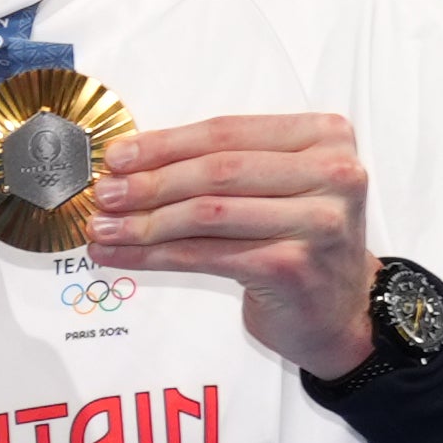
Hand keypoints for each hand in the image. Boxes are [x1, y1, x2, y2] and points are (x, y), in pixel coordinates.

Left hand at [86, 111, 377, 374]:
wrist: (341, 309)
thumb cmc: (300, 241)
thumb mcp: (276, 187)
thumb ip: (225, 165)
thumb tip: (134, 163)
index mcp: (325, 135)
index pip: (228, 132)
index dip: (166, 143)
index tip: (117, 155)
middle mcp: (332, 172)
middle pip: (216, 170)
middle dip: (149, 182)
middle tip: (103, 193)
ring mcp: (318, 220)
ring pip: (207, 213)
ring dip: (143, 222)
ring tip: (101, 228)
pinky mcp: (293, 266)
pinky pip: (206, 256)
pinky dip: (154, 256)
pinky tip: (119, 255)